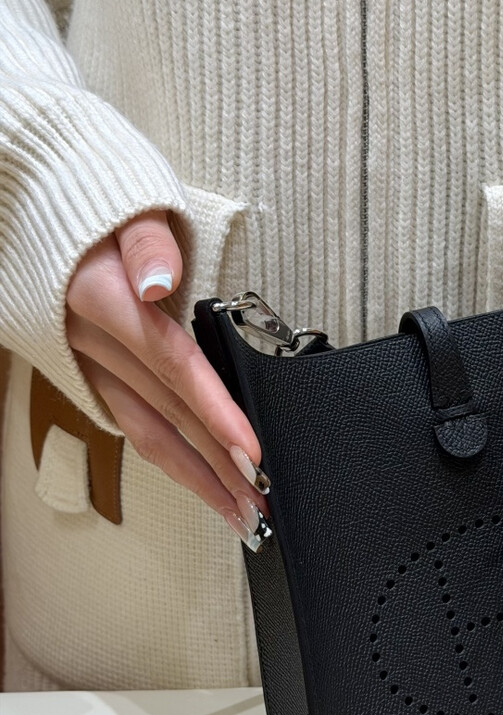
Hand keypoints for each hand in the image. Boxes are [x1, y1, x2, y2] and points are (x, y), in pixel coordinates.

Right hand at [65, 210, 268, 546]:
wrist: (31, 210)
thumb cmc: (90, 206)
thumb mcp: (125, 203)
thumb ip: (147, 241)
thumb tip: (159, 280)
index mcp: (102, 299)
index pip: (172, 364)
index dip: (213, 411)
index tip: (249, 450)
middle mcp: (92, 340)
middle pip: (168, 412)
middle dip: (217, 463)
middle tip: (260, 501)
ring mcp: (88, 363)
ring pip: (148, 431)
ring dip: (197, 477)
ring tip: (239, 511)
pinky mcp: (90, 376)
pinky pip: (133, 425)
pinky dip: (171, 458)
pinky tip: (201, 482)